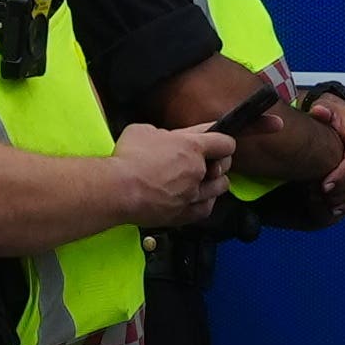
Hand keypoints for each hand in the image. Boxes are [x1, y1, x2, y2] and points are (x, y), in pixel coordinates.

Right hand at [99, 119, 230, 231]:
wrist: (119, 189)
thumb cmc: (128, 159)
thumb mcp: (143, 130)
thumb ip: (162, 133)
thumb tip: (163, 138)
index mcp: (191, 146)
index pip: (224, 142)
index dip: (224, 141)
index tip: (220, 143)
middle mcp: (197, 170)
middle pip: (224, 165)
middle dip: (220, 161)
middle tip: (211, 160)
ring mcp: (192, 194)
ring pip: (218, 188)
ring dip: (215, 182)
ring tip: (207, 180)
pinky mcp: (183, 214)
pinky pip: (205, 209)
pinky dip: (205, 203)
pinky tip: (199, 200)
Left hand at [273, 89, 344, 216]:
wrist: (342, 117)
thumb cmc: (332, 114)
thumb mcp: (326, 107)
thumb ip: (323, 111)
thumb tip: (319, 111)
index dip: (340, 175)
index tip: (323, 185)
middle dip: (340, 191)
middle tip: (319, 197)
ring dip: (344, 200)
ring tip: (325, 205)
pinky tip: (336, 210)